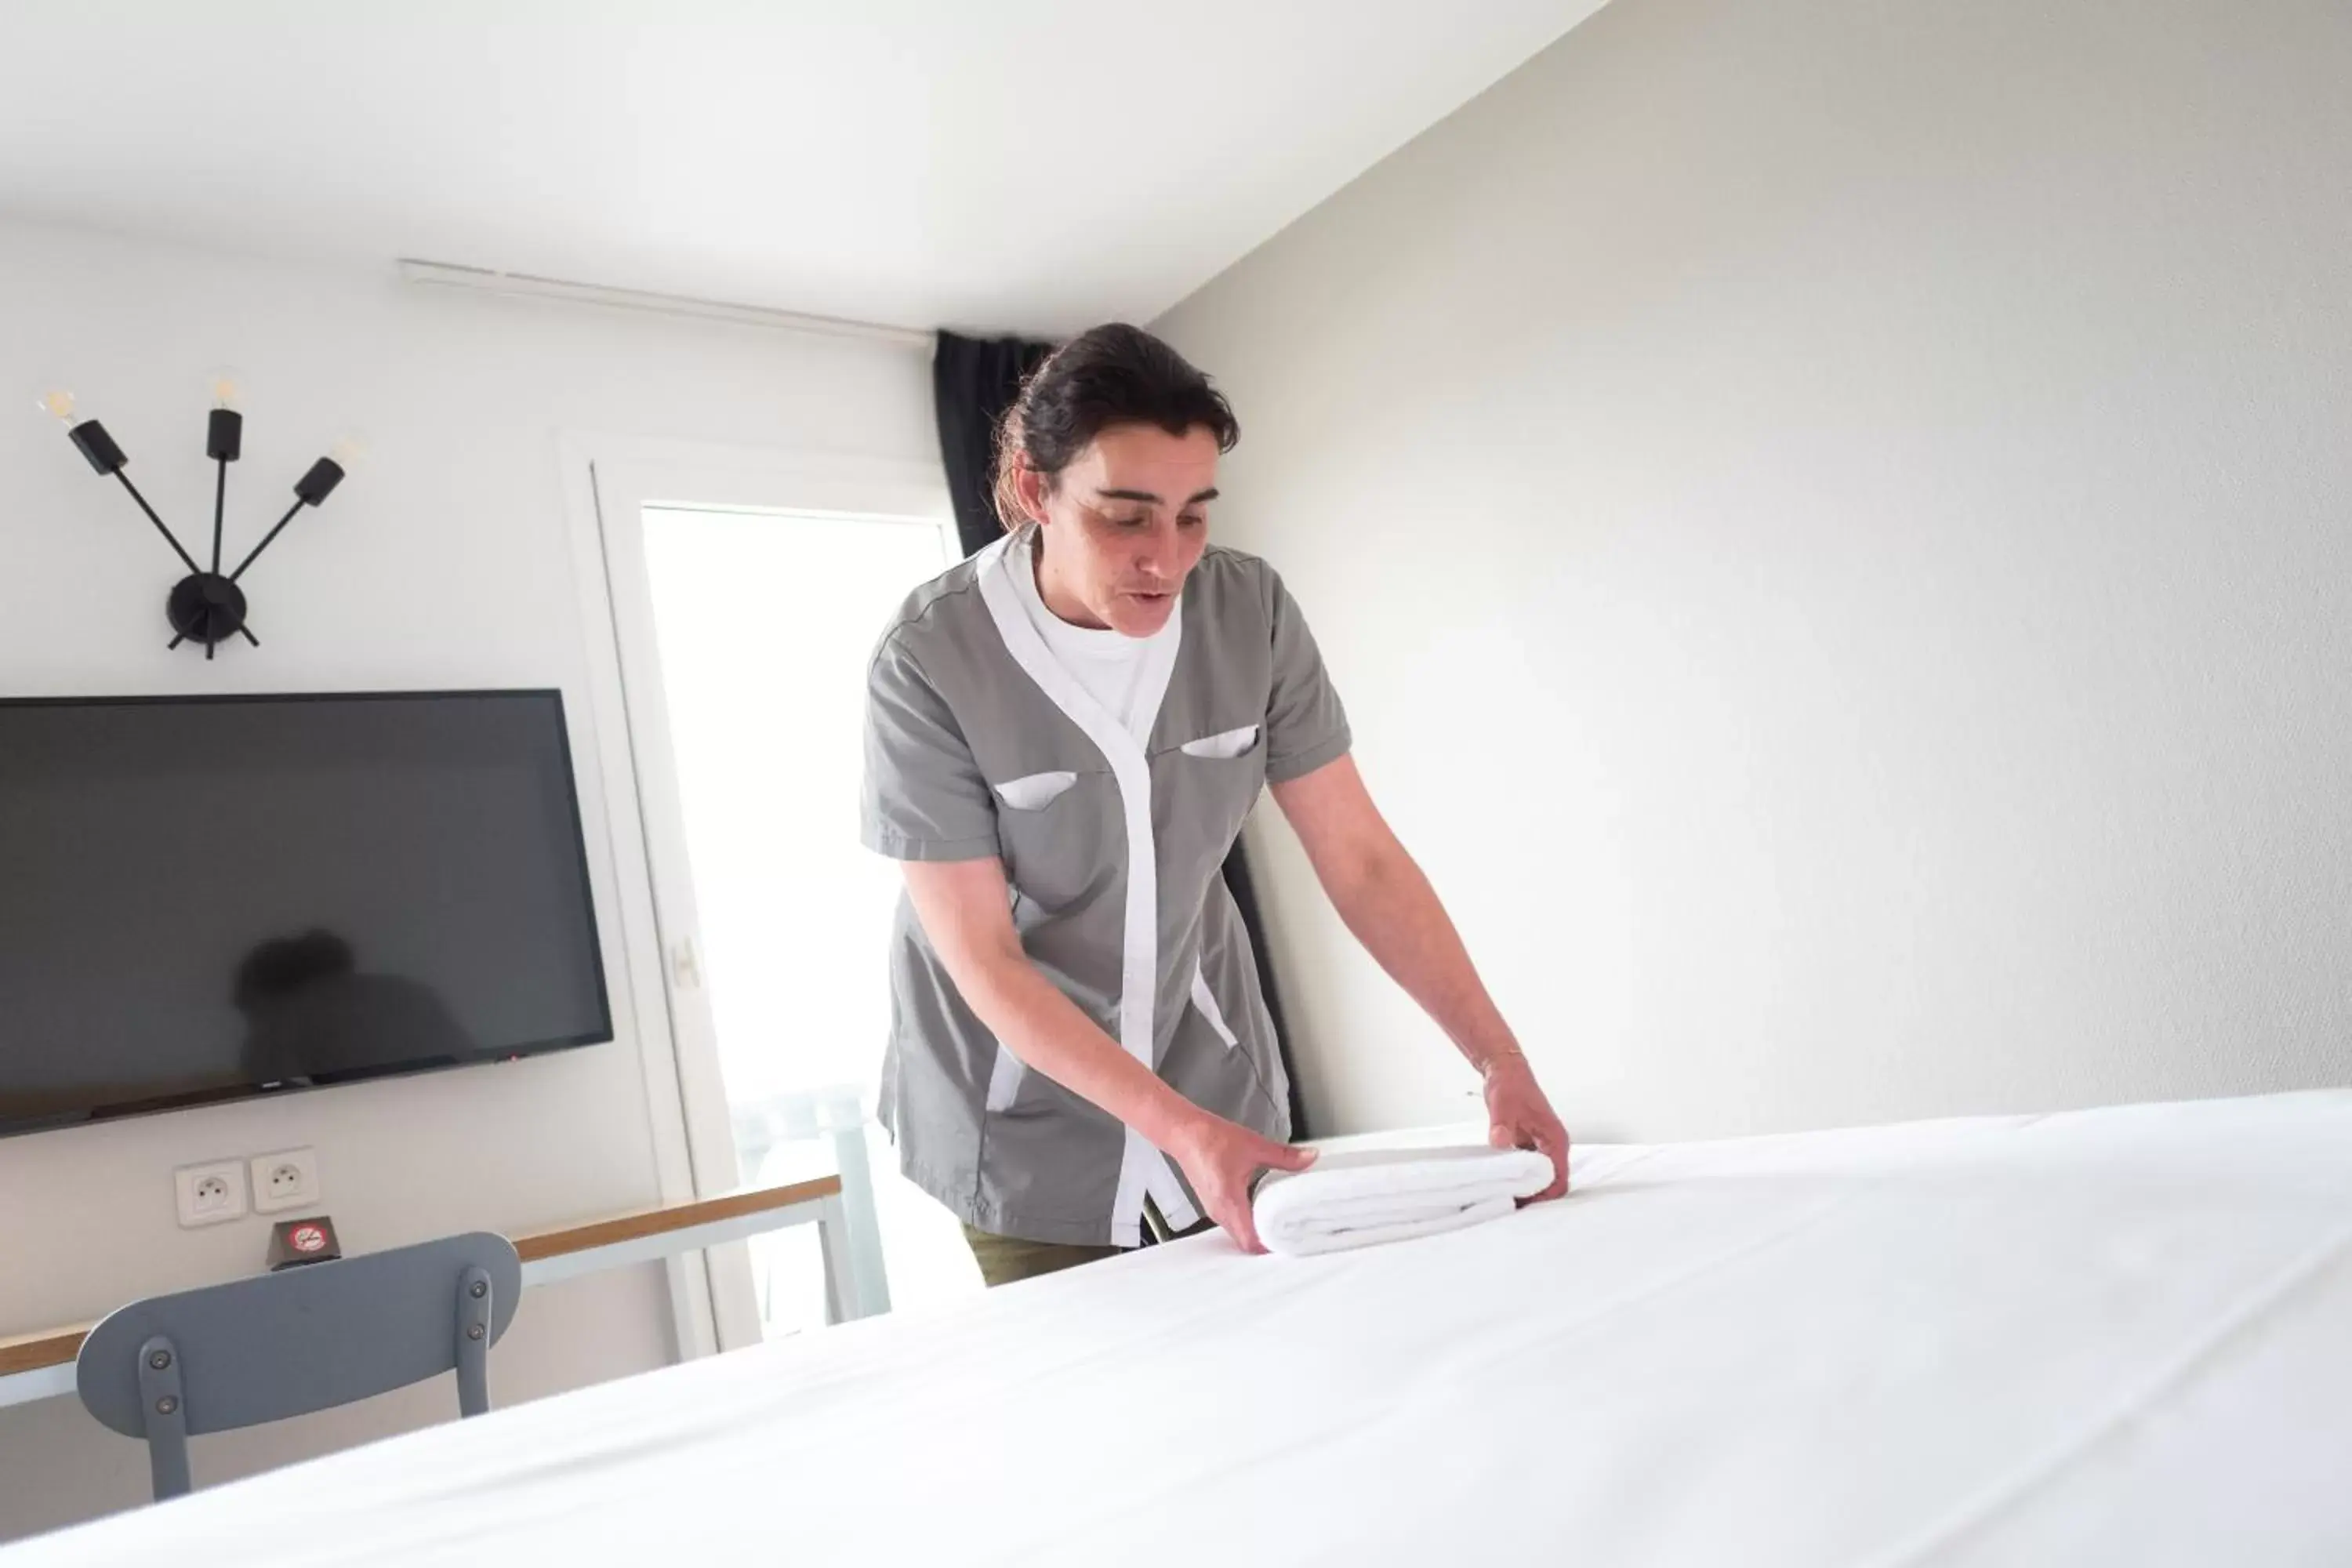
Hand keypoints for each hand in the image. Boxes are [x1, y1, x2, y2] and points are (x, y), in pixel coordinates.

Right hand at [1166, 1112, 1316, 1253]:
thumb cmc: (1209, 1139)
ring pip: (1238, 1234)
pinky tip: (1262, 1212)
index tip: (1289, 1242)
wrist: (1183, 1132)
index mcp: (1230, 1201)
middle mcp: (1220, 1211)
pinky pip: (1233, 1223)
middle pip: (1246, 1242)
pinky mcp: (1214, 1204)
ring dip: (1257, 1233)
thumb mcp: (1254, 1145)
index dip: (1271, 1247)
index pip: (1251, 1241)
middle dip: (1268, 1242)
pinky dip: (1248, 1223)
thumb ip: (1284, 1155)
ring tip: (1280, 1226)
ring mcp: (1215, 1209)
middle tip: (1291, 1236)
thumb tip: (1309, 1158)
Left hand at [1484, 1050, 1568, 1199]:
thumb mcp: (1503, 1105)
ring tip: (1504, 1198)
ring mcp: (1541, 1147)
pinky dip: (1517, 1178)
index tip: (1524, 1202)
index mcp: (1555, 1140)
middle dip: (1534, 1197)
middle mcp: (1552, 1146)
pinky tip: (1501, 1183)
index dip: (1545, 1195)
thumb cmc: (1510, 1085)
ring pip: (1539, 1178)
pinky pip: (1527, 1169)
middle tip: (1510, 1205)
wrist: (1505, 1071)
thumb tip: (1499, 1142)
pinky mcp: (1528, 1145)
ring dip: (1526, 1189)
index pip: (1559, 1179)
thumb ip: (1502, 1125)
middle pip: (1551, 1183)